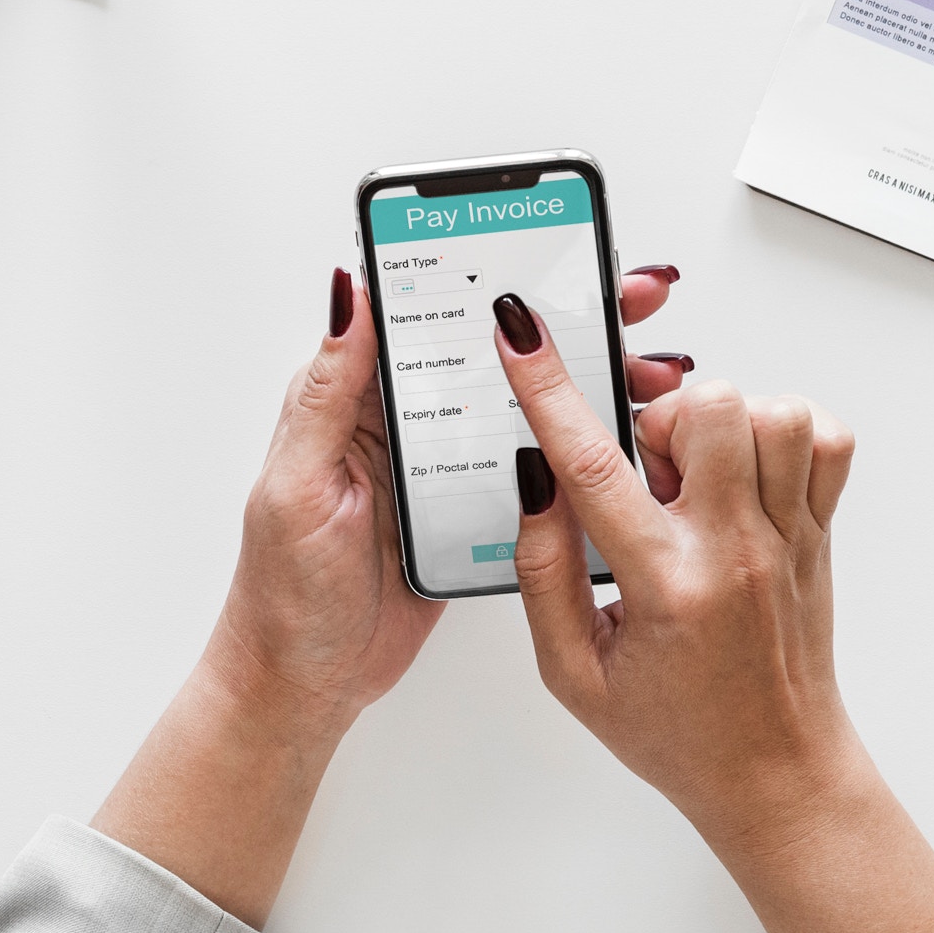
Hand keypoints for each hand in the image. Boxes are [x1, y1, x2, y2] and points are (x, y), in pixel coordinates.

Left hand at [212, 262, 685, 729]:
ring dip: (586, 383)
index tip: (547, 249)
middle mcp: (402, 423)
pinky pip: (533, 468)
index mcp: (354, 400)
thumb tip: (348, 293)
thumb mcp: (299, 482)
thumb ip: (327, 391)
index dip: (486, 276)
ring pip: (523, 406)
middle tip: (630, 296)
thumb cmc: (284, 592)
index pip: (425, 314)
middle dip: (564, 319)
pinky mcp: (472, 515)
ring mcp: (442, 468)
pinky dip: (581, 450)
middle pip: (489, 352)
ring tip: (649, 368)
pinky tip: (627, 439)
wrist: (306, 683)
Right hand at [493, 302, 933, 932]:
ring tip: (694, 478)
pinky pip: (825, 439)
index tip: (521, 332)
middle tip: (645, 474)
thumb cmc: (675, 732)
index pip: (594, 466)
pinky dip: (782, 433)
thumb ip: (543, 573)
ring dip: (720, 423)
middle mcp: (737, 552)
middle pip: (708, 409)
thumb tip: (534, 482)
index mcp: (665, 587)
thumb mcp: (571, 673)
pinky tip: (744, 474)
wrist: (776, 775)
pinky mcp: (822, 533)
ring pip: (772, 411)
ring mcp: (790, 537)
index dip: (547, 390)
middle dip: (657, 418)